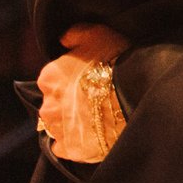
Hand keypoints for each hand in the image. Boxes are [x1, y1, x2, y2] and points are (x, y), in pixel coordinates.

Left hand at [36, 23, 129, 162]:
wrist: (135, 92)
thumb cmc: (117, 59)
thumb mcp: (98, 33)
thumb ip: (76, 34)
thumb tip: (65, 40)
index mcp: (49, 77)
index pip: (53, 78)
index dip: (72, 78)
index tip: (89, 77)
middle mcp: (47, 104)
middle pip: (55, 103)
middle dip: (70, 101)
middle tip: (96, 96)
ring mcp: (58, 129)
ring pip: (60, 125)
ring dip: (73, 121)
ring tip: (99, 116)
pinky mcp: (70, 149)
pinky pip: (67, 147)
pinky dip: (77, 141)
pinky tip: (94, 132)